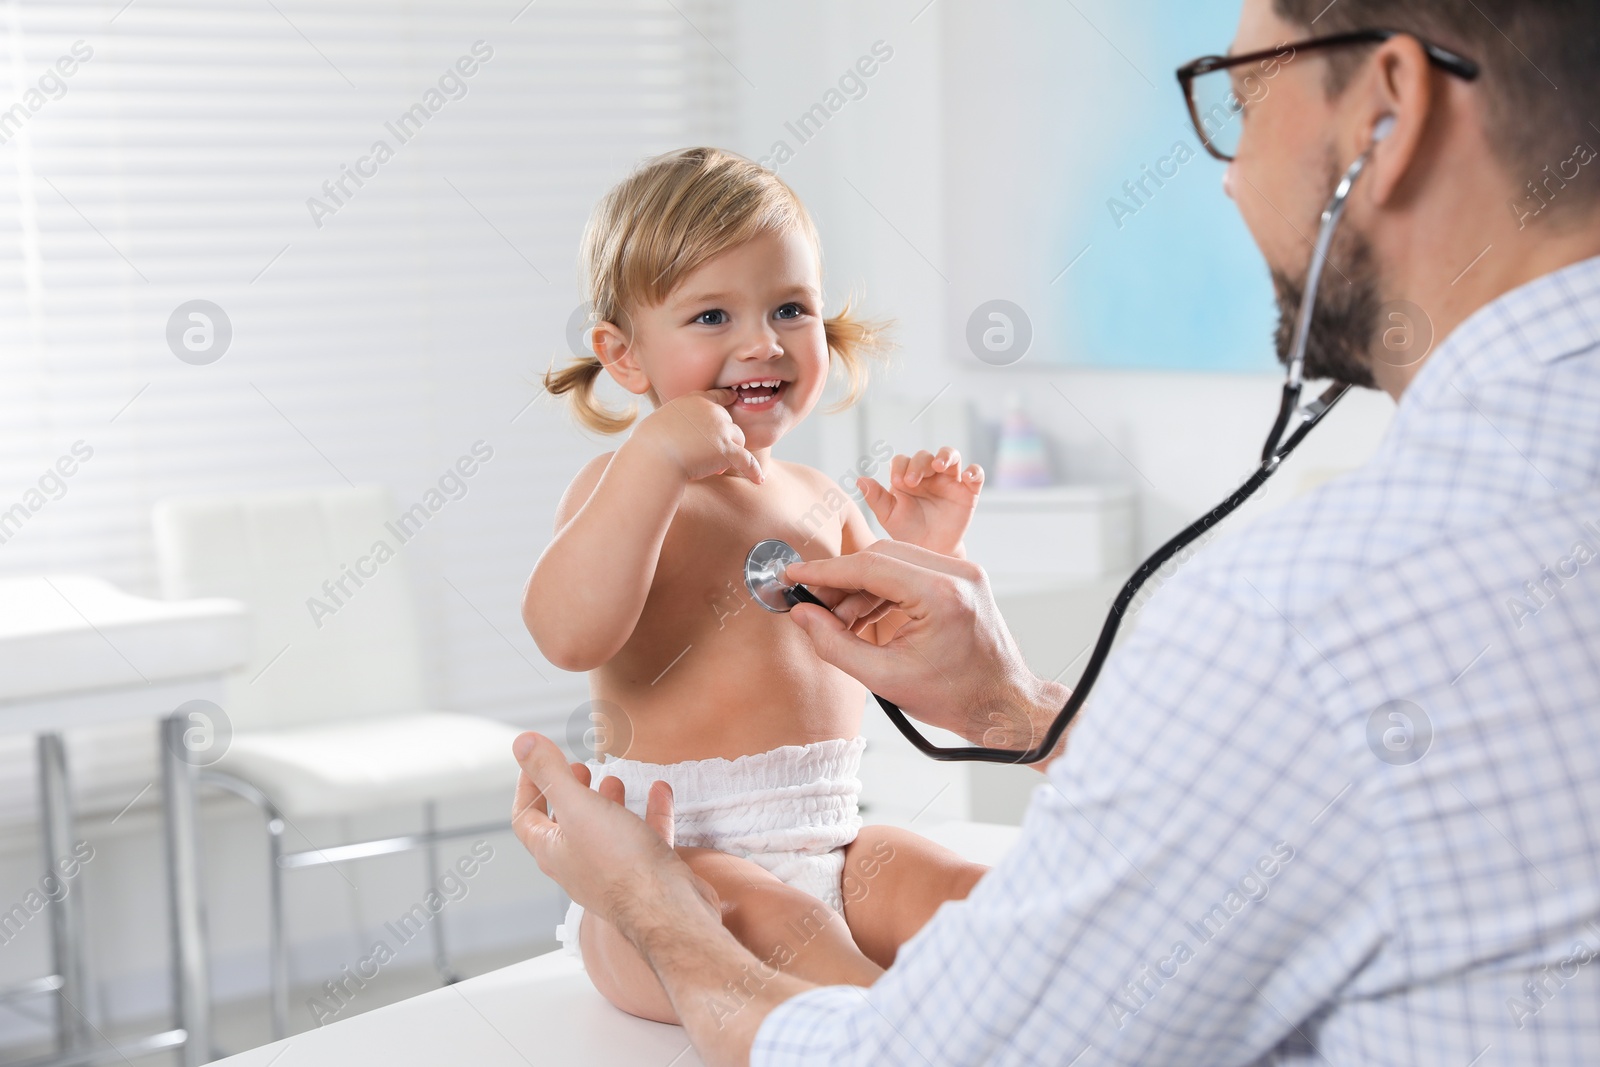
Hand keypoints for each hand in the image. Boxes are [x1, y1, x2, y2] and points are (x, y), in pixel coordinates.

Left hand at [510, 733, 717, 929]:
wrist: (667, 909)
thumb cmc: (619, 863)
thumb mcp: (578, 807)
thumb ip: (551, 773)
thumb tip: (522, 741)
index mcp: (553, 852)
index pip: (526, 817)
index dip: (527, 785)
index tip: (537, 758)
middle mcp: (579, 864)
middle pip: (565, 824)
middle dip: (569, 792)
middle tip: (578, 767)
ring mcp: (614, 871)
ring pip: (605, 831)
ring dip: (606, 803)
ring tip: (612, 779)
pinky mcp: (647, 872)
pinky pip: (646, 836)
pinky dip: (650, 811)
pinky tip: (659, 790)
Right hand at [633, 390, 763, 484]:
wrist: (654, 455)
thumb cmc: (648, 443)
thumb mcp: (660, 422)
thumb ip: (676, 425)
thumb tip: (681, 440)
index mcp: (695, 399)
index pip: (716, 396)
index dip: (726, 398)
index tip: (734, 396)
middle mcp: (712, 411)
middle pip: (728, 423)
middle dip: (722, 439)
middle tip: (706, 455)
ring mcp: (721, 429)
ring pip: (738, 440)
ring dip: (730, 453)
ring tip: (715, 468)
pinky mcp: (726, 450)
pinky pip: (746, 460)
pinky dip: (753, 470)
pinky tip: (759, 479)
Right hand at [784, 541, 1065, 757]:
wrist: (1005, 704)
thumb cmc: (955, 698)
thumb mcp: (885, 679)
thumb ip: (836, 645)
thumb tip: (802, 615)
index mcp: (942, 594)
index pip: (869, 566)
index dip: (824, 571)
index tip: (792, 576)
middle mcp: (957, 572)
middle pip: (880, 555)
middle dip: (841, 580)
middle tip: (812, 606)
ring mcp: (962, 572)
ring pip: (893, 560)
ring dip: (859, 587)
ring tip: (837, 621)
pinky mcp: (961, 579)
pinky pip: (910, 571)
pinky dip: (881, 590)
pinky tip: (861, 617)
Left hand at [858, 447, 982, 555]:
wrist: (930, 552)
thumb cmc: (907, 533)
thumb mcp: (889, 516)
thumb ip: (876, 498)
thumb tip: (859, 480)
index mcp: (907, 477)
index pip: (903, 461)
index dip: (900, 467)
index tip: (897, 483)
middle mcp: (928, 475)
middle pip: (925, 455)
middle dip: (918, 464)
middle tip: (912, 481)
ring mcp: (949, 481)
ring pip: (951, 456)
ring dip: (945, 456)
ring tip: (938, 465)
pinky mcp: (968, 491)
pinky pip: (976, 474)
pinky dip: (974, 471)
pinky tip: (968, 476)